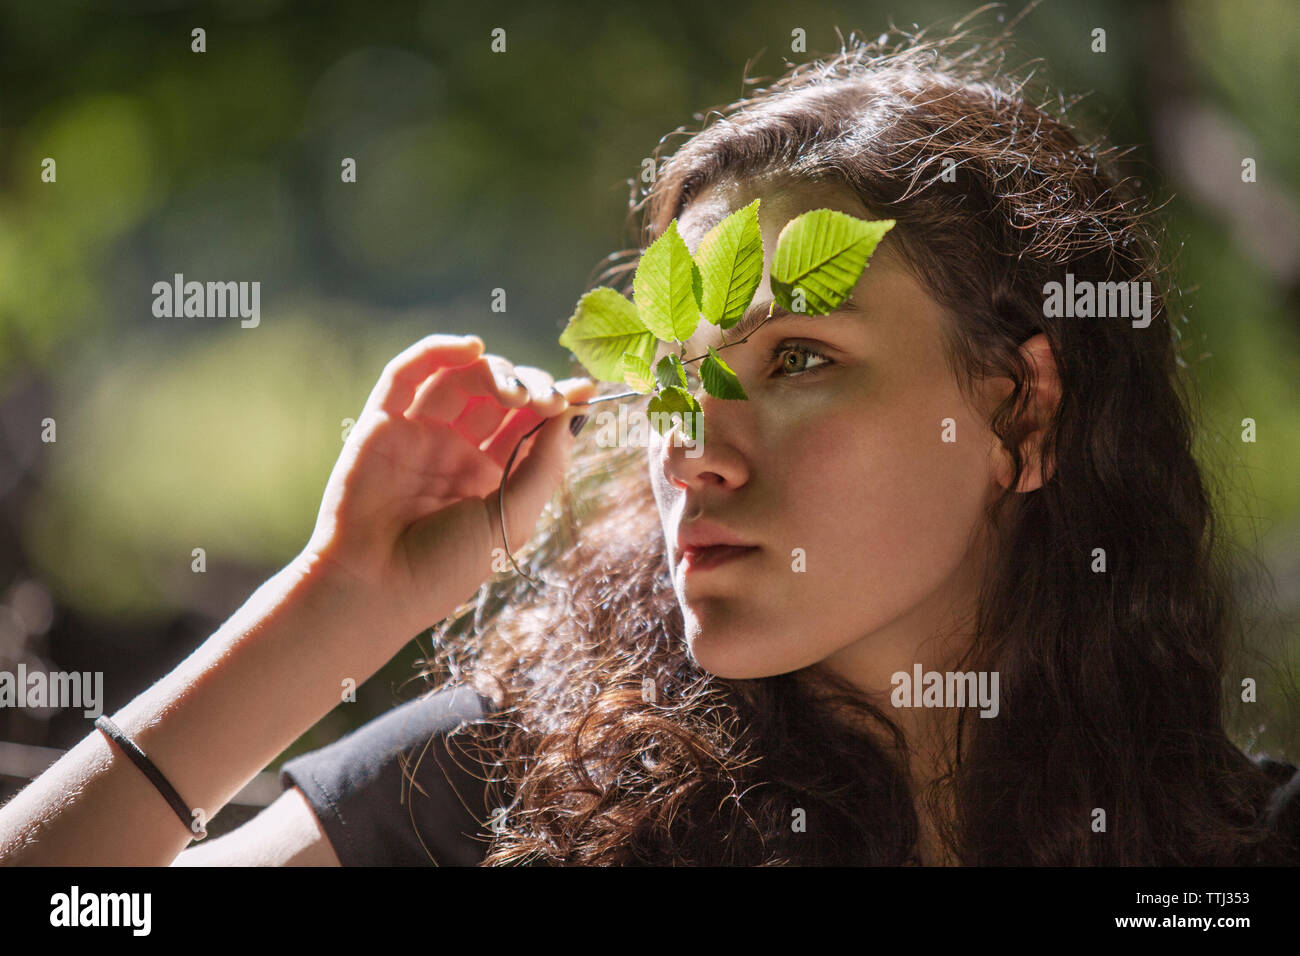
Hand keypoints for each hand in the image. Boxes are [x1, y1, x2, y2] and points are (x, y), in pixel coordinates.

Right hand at [298, 333, 595, 633]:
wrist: (375, 589)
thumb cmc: (445, 569)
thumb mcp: (511, 520)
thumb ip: (543, 466)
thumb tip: (571, 414)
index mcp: (490, 479)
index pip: (528, 425)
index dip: (557, 402)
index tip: (587, 389)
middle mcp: (456, 451)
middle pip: (499, 395)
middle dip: (531, 386)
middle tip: (548, 397)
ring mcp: (419, 435)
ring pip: (460, 379)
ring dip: (493, 371)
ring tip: (515, 390)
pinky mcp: (381, 423)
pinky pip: (407, 375)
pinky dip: (437, 350)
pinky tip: (471, 346)